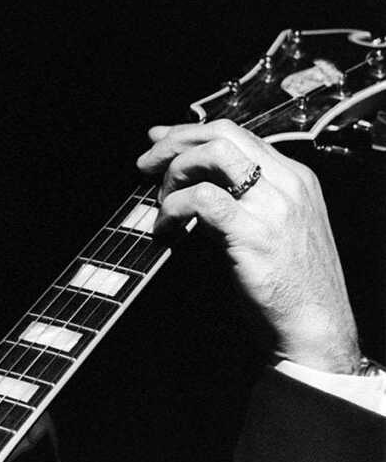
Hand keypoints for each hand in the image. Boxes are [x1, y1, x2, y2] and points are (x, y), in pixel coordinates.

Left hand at [136, 119, 360, 373]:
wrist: (316, 328)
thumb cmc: (287, 286)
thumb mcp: (267, 228)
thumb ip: (235, 198)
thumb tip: (184, 175)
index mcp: (294, 178)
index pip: (236, 134)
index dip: (188, 133)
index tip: (157, 142)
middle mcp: (288, 183)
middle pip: (222, 133)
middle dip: (173, 143)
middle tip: (144, 166)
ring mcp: (274, 206)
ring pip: (213, 154)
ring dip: (174, 171)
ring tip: (161, 201)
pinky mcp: (254, 232)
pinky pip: (202, 198)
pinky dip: (173, 208)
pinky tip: (166, 229)